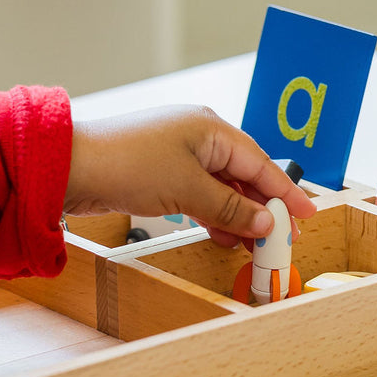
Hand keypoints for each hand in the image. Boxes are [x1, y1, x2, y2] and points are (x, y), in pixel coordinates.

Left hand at [64, 105, 315, 246]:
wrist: (69, 167)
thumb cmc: (127, 164)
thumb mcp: (188, 190)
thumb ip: (231, 209)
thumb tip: (265, 223)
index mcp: (212, 129)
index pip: (261, 164)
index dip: (286, 193)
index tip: (307, 215)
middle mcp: (198, 138)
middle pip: (243, 177)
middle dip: (263, 210)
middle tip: (283, 240)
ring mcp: (178, 156)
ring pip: (221, 190)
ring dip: (237, 218)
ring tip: (253, 247)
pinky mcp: (160, 175)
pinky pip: (199, 197)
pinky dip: (213, 217)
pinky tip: (222, 238)